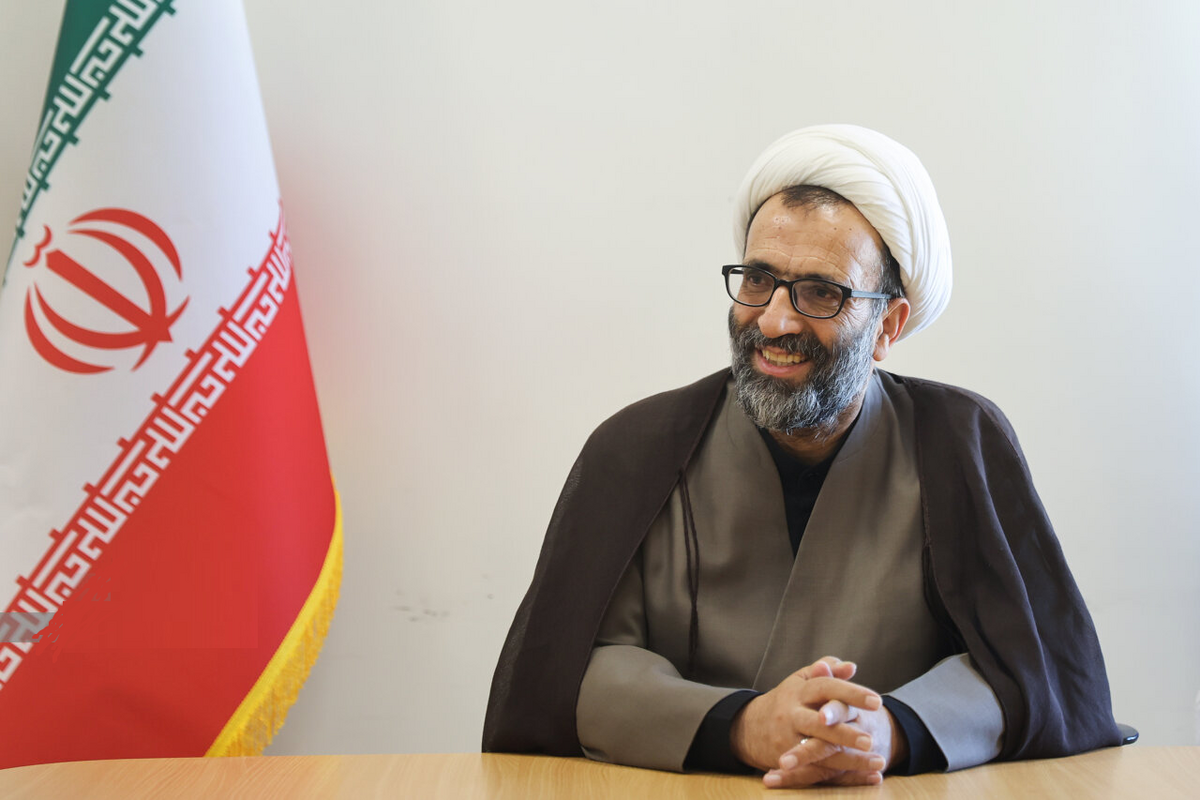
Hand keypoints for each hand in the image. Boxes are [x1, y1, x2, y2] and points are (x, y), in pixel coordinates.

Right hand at [729, 656, 885, 786]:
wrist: (749, 727)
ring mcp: (787, 739)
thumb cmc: (786, 700)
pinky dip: (842, 775)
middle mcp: (791, 714)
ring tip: (878, 761)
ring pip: (819, 751)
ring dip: (849, 759)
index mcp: (798, 691)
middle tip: (870, 740)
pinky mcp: (786, 760)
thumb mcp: (801, 680)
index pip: (825, 688)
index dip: (850, 693)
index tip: (877, 701)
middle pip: (819, 724)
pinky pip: (816, 770)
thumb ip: (826, 670)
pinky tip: (866, 776)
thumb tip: (850, 667)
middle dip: (844, 733)